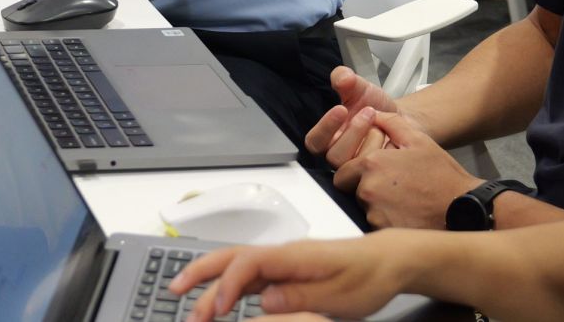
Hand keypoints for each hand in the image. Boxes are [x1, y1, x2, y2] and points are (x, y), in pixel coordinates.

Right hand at [172, 239, 402, 321]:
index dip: (228, 284)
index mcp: (294, 256)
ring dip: (210, 280)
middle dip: (201, 272)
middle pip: (232, 257)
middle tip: (175, 292)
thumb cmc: (368, 276)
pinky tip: (218, 300)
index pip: (249, 263)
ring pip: (237, 266)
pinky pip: (249, 276)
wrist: (388, 261)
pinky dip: (228, 286)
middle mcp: (283, 254)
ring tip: (187, 299)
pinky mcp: (285, 271)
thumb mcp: (340, 295)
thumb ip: (301, 297)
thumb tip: (263, 300)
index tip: (217, 309)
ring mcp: (282, 262)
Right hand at [304, 65, 401, 170]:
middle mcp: (340, 155)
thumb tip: (342, 77)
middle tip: (369, 112)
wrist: (400, 118)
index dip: (325, 127)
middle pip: (335, 157)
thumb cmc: (374, 106)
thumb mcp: (358, 86)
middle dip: (354, 132)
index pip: (314, 142)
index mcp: (328, 137)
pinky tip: (392, 135)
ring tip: (380, 122)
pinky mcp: (376, 174)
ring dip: (369, 141)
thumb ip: (344, 77)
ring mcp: (358, 168)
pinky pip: (377, 171)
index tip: (341, 109)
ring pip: (354, 166)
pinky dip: (386, 150)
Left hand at [343, 109, 479, 229]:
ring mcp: (375, 213)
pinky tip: (404, 214)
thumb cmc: (442, 175)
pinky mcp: (384, 232)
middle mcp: (369, 189)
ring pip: (363, 209)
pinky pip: (375, 225)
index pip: (342, 172)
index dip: (355, 173)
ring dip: (375, 205)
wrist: (463, 207)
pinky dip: (386, 220)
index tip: (373, 174)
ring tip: (400, 201)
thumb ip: (392, 123)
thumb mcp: (419, 140)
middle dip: (361, 188)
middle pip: (349, 191)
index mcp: (372, 163)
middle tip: (387, 187)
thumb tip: (374, 115)